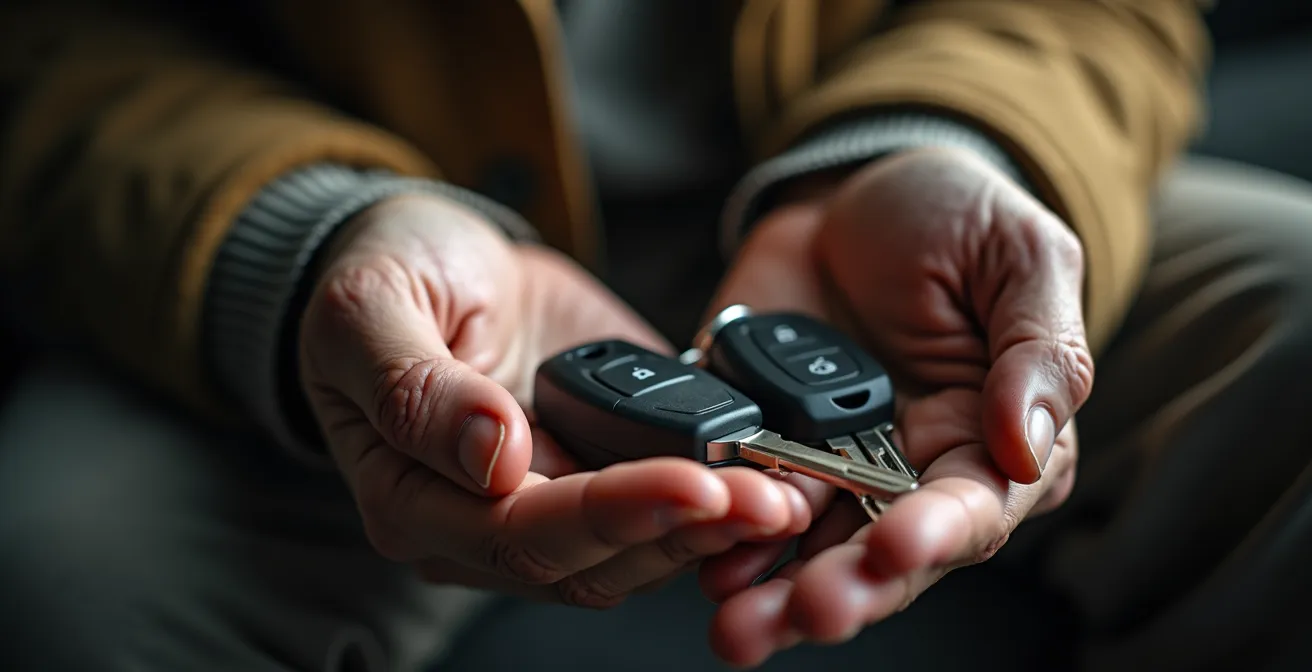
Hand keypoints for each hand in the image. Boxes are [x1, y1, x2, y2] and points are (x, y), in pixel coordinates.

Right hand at [298, 194, 811, 607]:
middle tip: (767, 499)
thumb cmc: (386, 275)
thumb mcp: (370, 307)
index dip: (610, 514)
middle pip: (593, 561)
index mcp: (413, 498)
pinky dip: (723, 502)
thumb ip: (414, 386)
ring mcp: (551, 504)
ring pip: (641, 551)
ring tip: (788, 495)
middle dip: (687, 530)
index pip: (519, 531)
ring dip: (719, 530)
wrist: (438, 254)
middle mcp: (483, 523)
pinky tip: (776, 478)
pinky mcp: (603, 476)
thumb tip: (489, 456)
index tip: (691, 483)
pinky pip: (667, 510)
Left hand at [697, 148, 1091, 664]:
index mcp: (990, 443)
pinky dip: (718, 531)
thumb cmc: (955, 219)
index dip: (935, 537)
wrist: (848, 193)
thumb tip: (1028, 444)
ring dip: (772, 590)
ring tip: (738, 619)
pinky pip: (739, 497)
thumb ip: (1039, 350)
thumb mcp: (1021, 258)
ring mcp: (828, 465)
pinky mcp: (759, 443)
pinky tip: (697, 558)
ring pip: (805, 548)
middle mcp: (908, 474)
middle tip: (809, 612)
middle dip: (846, 590)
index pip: (972, 510)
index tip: (896, 549)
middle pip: (881, 556)